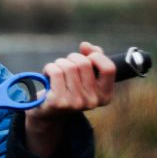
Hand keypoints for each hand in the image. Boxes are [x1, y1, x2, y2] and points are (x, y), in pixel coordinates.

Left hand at [24, 41, 115, 157]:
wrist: (49, 112)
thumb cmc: (70, 88)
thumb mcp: (86, 75)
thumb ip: (92, 57)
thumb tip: (86, 45)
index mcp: (105, 95)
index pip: (109, 68)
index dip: (96, 56)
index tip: (87, 56)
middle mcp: (93, 101)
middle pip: (84, 63)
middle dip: (72, 58)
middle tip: (66, 65)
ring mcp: (76, 103)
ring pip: (68, 66)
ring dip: (59, 63)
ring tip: (57, 72)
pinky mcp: (59, 102)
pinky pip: (55, 71)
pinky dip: (49, 68)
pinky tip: (48, 75)